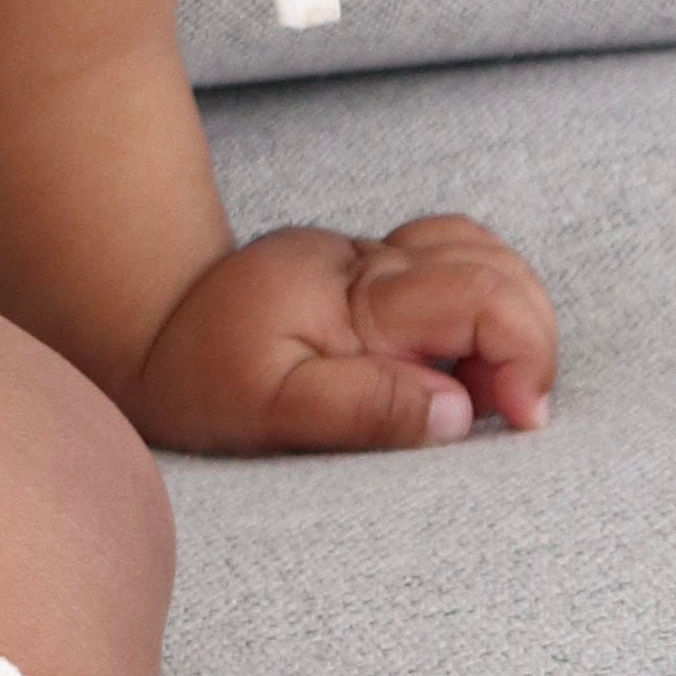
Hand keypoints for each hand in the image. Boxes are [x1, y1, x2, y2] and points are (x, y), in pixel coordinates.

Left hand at [128, 213, 557, 457]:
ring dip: (512, 320)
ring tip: (490, 389)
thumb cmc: (197, 382)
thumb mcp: (267, 411)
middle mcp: (371, 261)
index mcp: (356, 291)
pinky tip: (465, 362)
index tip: (521, 419)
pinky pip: (458, 265)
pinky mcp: (373, 273)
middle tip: (511, 413)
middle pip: (498, 269)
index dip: (524, 355)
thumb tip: (458, 413)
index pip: (482, 296)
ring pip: (484, 257)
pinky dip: (485, 306)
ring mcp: (374, 260)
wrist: (145, 338)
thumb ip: (362, 408)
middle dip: (529, 343)